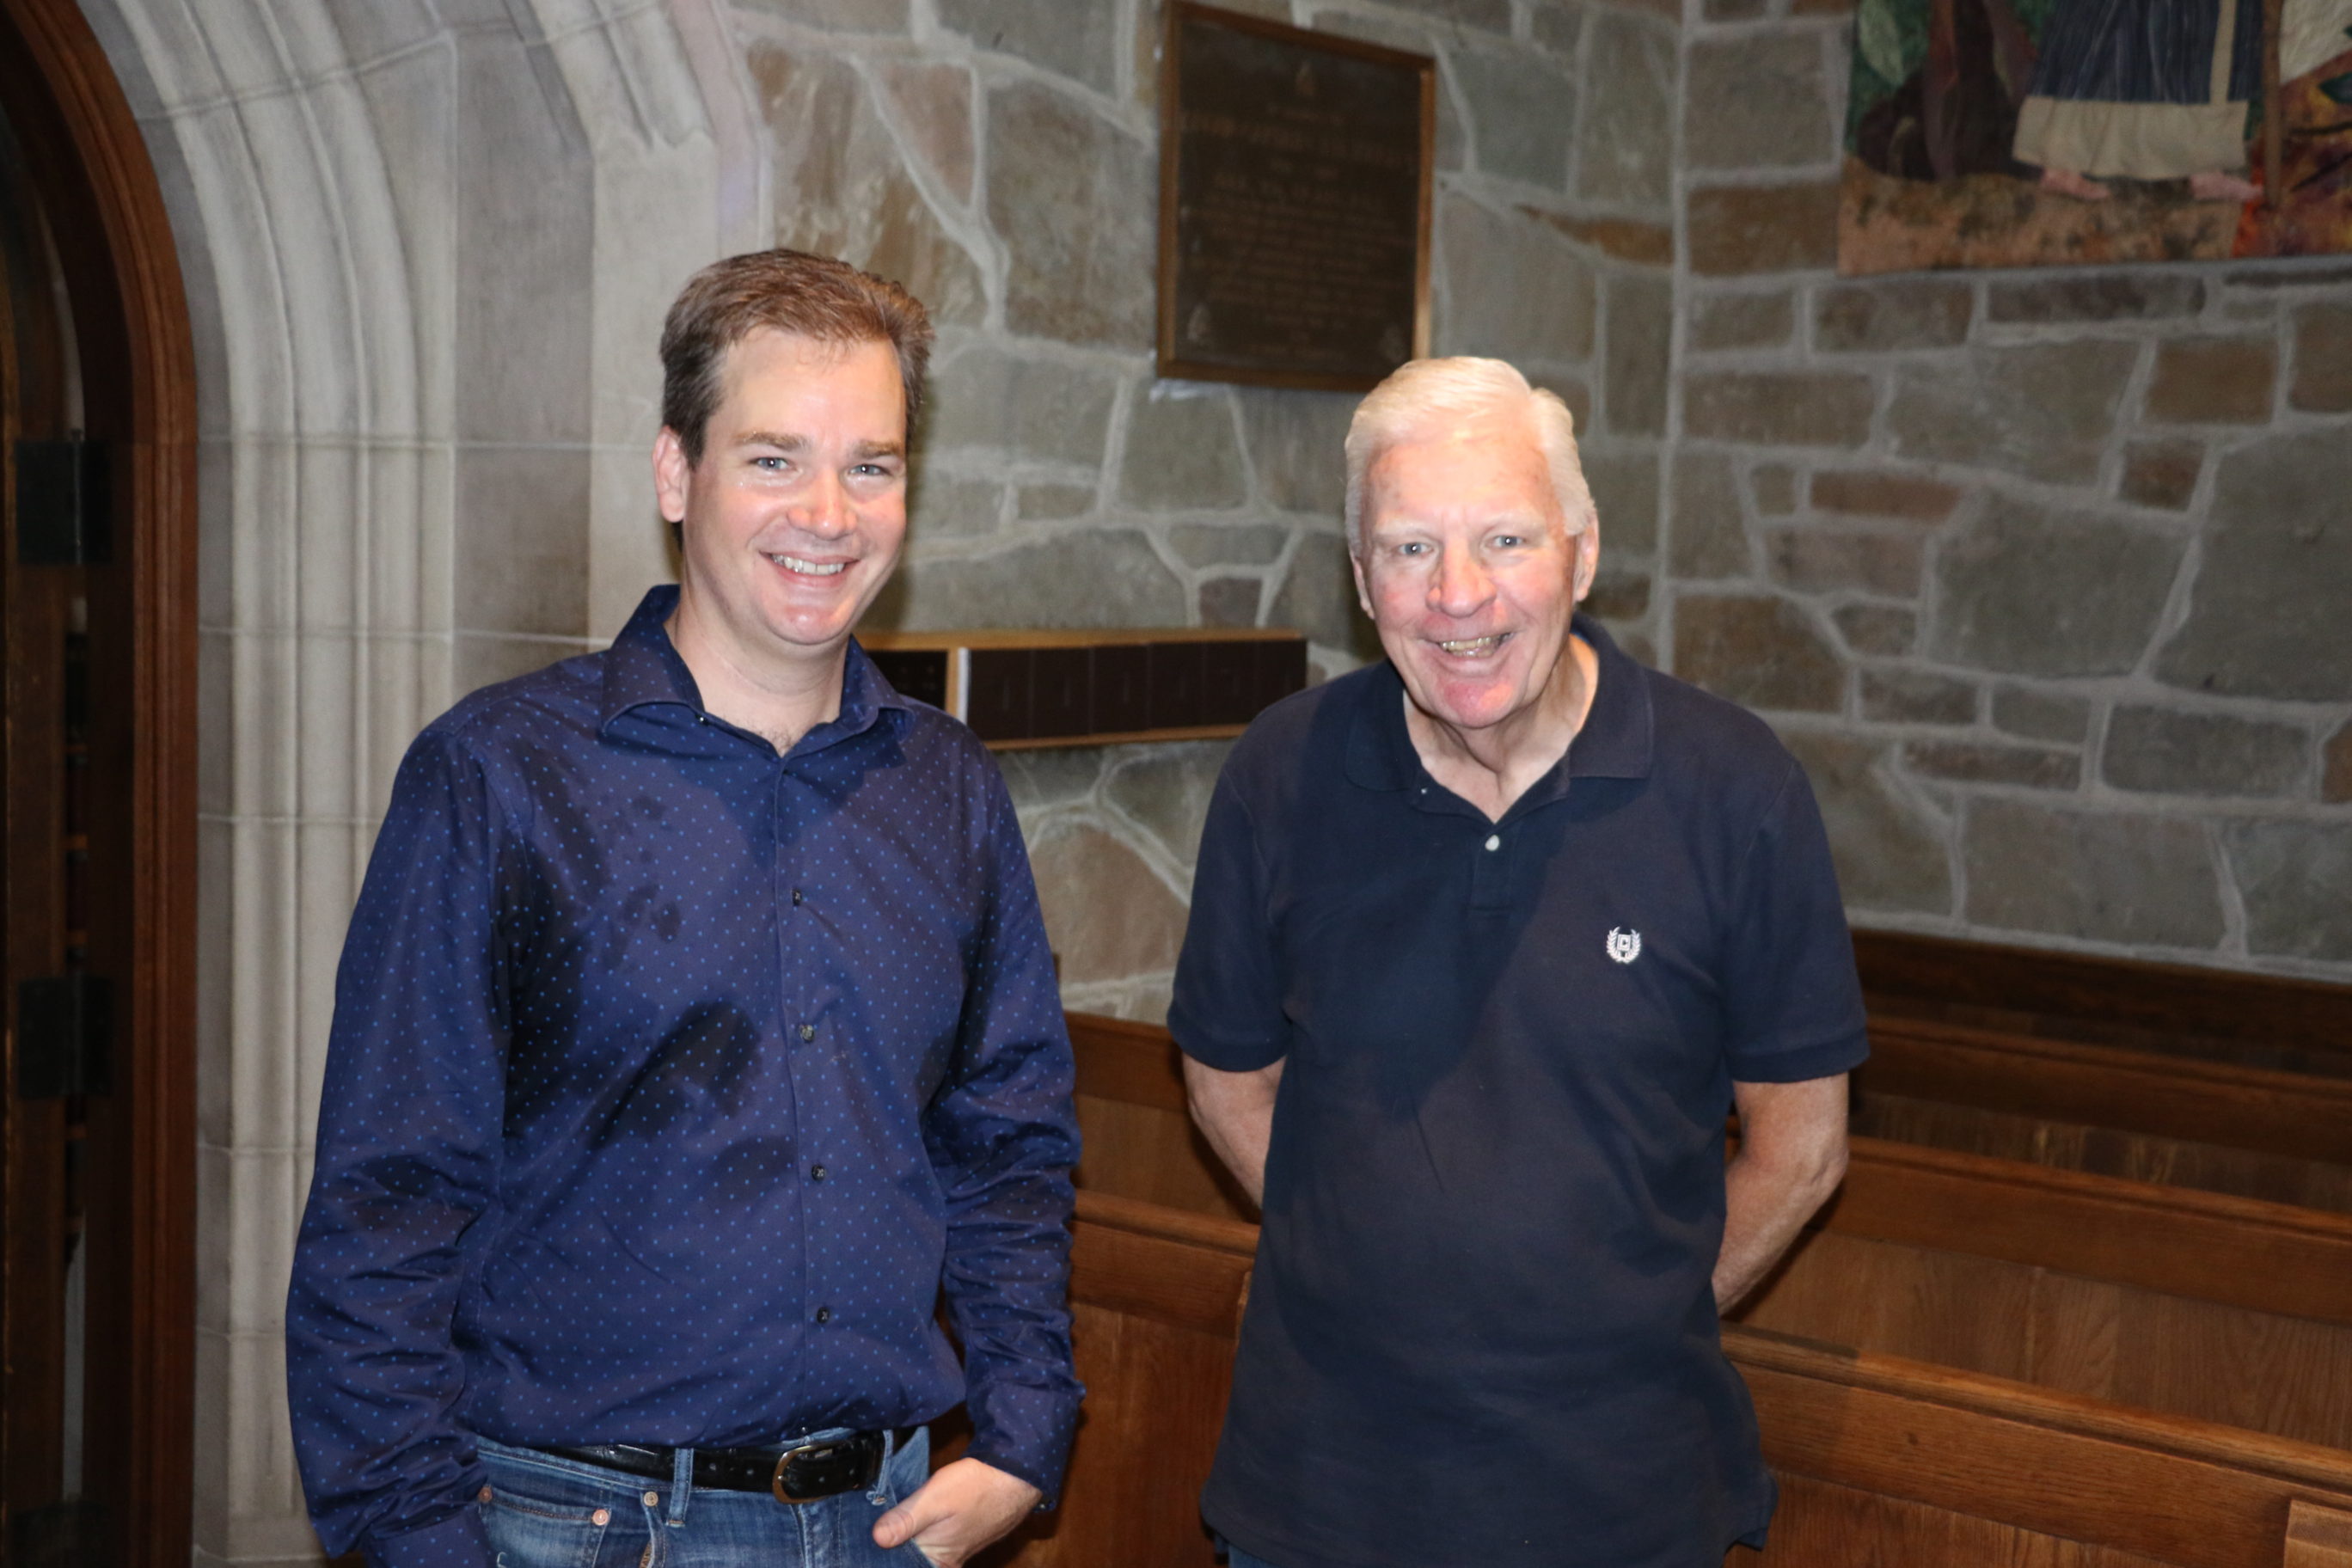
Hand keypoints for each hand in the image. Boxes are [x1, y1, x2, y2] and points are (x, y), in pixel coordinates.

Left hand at [871, 1457, 1041, 1565]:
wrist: (1016, 1474)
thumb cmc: (978, 1487)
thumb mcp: (934, 1499)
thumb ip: (905, 1520)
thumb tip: (878, 1538)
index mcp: (937, 1562)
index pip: (898, 1564)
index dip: (882, 1552)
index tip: (866, 1537)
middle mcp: (946, 1563)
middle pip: (908, 1556)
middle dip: (893, 1541)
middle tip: (878, 1518)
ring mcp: (955, 1549)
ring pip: (920, 1545)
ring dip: (906, 1531)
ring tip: (892, 1513)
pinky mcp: (960, 1535)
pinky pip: (933, 1536)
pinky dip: (921, 1526)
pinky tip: (914, 1510)